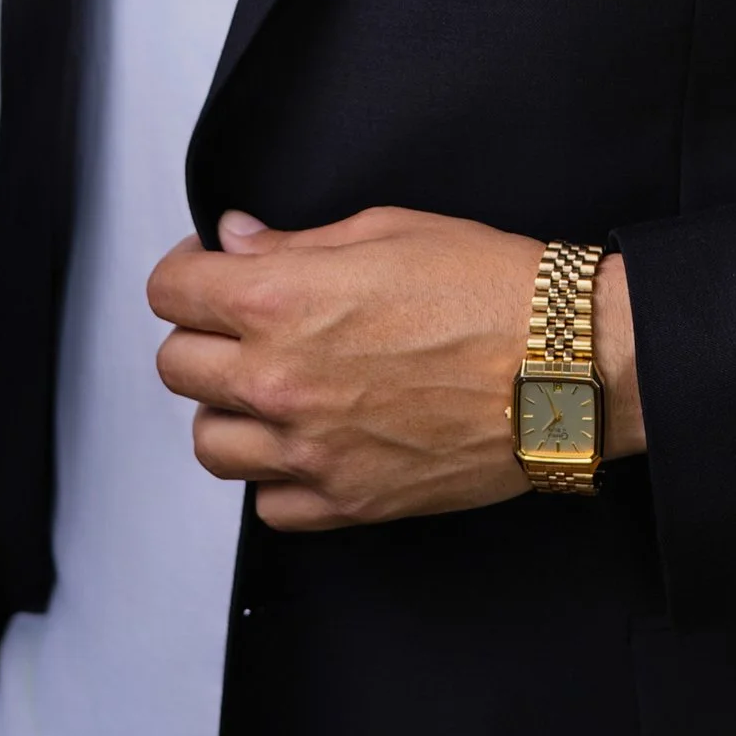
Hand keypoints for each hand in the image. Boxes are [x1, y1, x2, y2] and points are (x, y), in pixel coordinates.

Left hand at [147, 206, 643, 532]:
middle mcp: (280, 381)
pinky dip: (277, 476)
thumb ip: (295, 243)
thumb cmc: (491, 290)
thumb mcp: (387, 230)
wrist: (564, 364)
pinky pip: (268, 505)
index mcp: (282, 302)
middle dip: (203, 335)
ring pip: (210, 443)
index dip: (186, 269)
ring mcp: (310, 451)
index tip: (208, 269)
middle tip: (242, 324)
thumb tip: (240, 242)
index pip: (172, 290)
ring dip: (229, 411)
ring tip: (271, 388)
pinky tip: (309, 442)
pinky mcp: (347, 501)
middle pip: (178, 367)